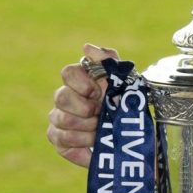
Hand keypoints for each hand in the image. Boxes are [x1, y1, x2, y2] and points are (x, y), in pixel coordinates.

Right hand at [47, 44, 118, 167]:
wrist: (133, 136)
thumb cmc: (126, 106)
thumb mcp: (125, 81)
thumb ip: (108, 61)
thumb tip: (87, 47)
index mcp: (80, 81)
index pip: (67, 73)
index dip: (83, 84)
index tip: (99, 92)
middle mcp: (65, 99)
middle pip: (60, 98)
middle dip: (86, 109)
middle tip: (102, 115)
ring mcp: (60, 120)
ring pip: (62, 122)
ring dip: (88, 129)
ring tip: (103, 131)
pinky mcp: (61, 141)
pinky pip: (62, 141)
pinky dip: (82, 145)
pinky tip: (96, 146)